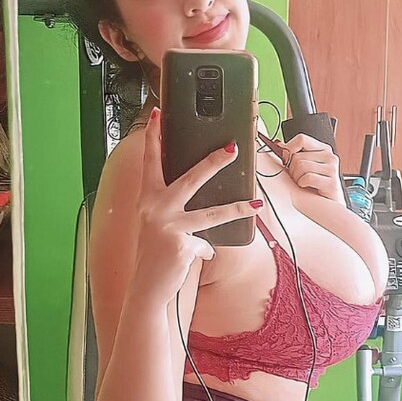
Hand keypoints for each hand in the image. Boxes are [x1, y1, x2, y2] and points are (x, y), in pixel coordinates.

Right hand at [134, 108, 260, 299]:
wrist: (146, 285)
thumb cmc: (152, 254)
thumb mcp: (157, 226)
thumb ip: (173, 212)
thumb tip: (202, 210)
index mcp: (147, 199)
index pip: (151, 162)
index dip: (154, 137)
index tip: (158, 115)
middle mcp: (155, 209)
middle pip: (191, 178)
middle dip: (214, 162)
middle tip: (232, 149)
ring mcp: (169, 226)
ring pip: (211, 214)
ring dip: (237, 208)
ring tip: (255, 204)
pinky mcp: (182, 245)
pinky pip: (205, 245)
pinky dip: (203, 252)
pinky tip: (191, 258)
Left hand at [278, 133, 345, 203]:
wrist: (329, 204)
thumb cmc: (315, 186)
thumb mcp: (304, 167)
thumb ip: (293, 154)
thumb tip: (278, 145)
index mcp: (323, 149)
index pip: (301, 139)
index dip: (288, 149)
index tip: (285, 160)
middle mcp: (329, 156)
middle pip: (297, 156)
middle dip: (291, 169)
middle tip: (297, 178)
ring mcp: (332, 169)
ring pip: (301, 166)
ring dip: (296, 178)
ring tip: (302, 183)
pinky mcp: (331, 183)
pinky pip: (307, 178)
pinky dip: (302, 184)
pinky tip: (307, 187)